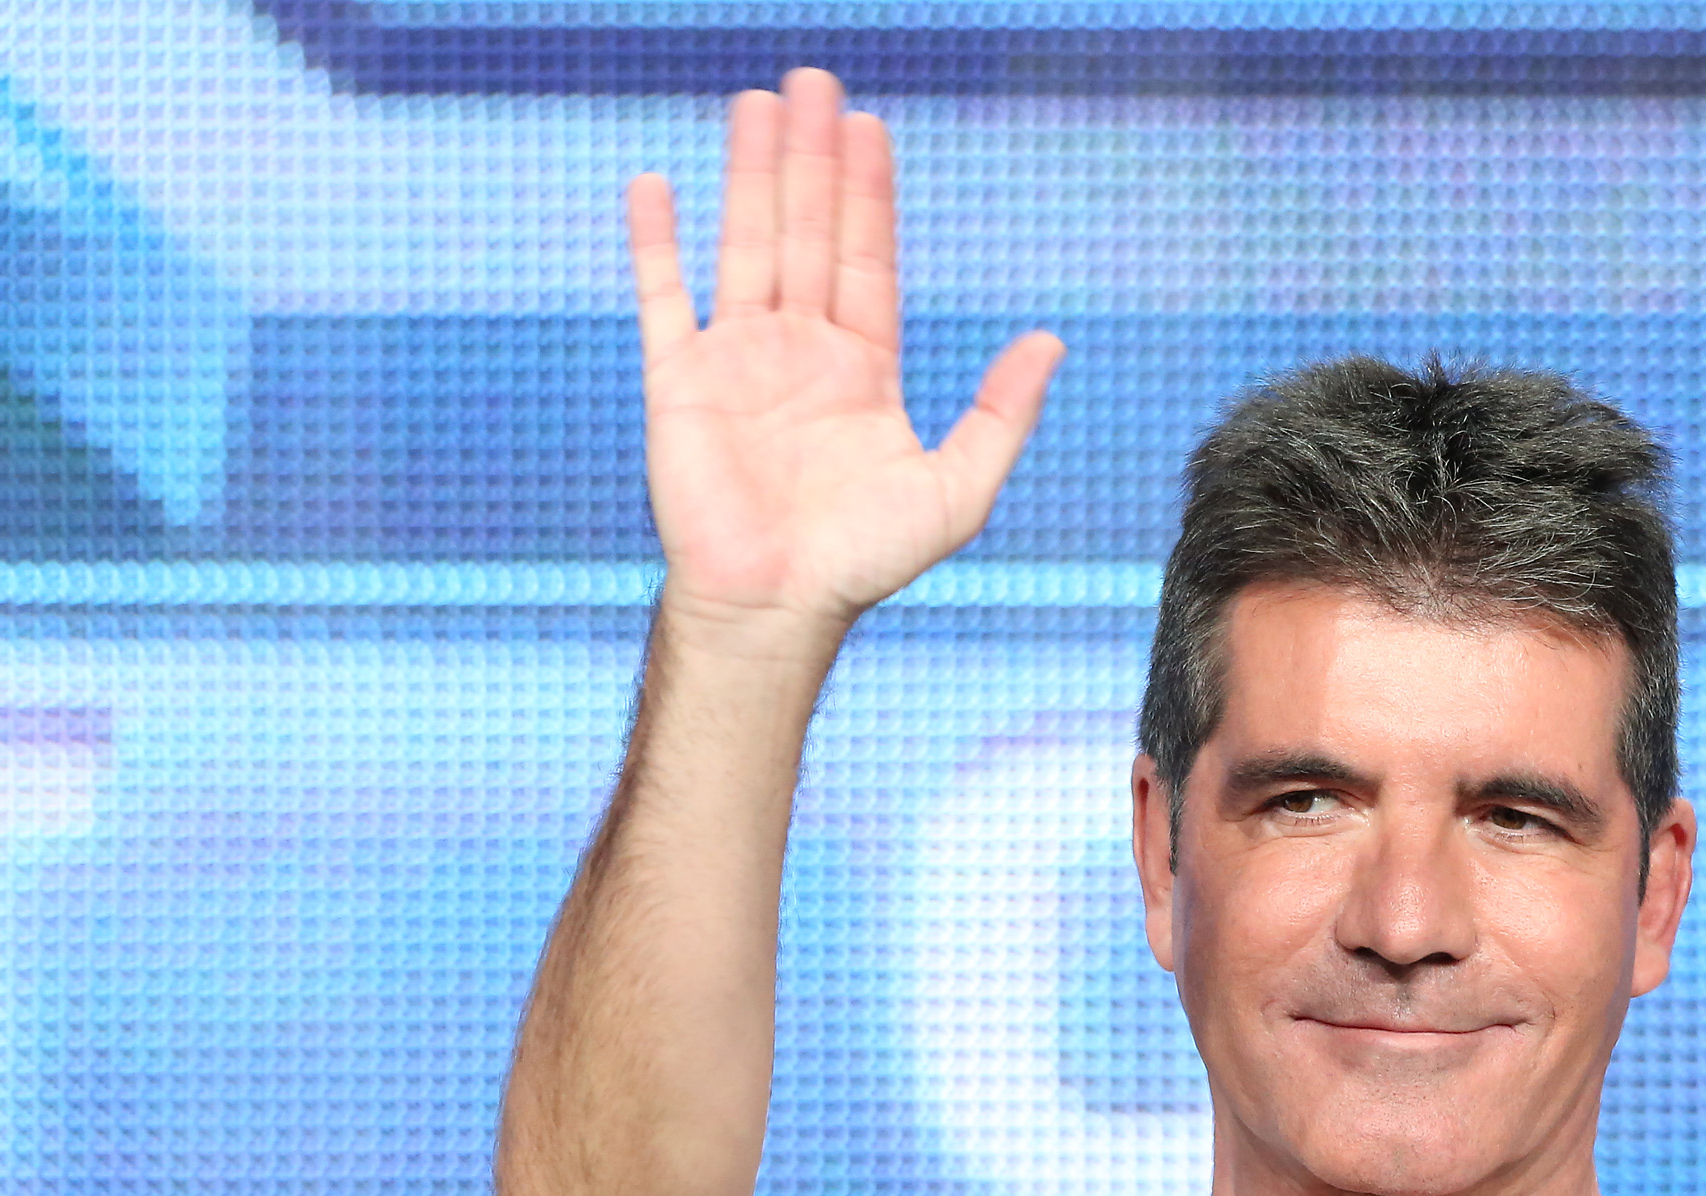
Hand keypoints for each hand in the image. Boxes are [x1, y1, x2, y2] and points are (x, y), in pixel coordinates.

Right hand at [626, 70, 1062, 634]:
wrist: (776, 605)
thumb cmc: (864, 561)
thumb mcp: (957, 488)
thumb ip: (1000, 413)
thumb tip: (1050, 341)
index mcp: (861, 370)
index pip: (866, 259)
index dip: (868, 193)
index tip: (869, 126)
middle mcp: (799, 353)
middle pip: (808, 233)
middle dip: (812, 159)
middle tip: (815, 80)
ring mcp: (737, 360)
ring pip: (745, 244)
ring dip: (749, 174)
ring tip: (756, 104)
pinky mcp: (678, 380)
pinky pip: (664, 297)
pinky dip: (657, 243)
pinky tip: (656, 187)